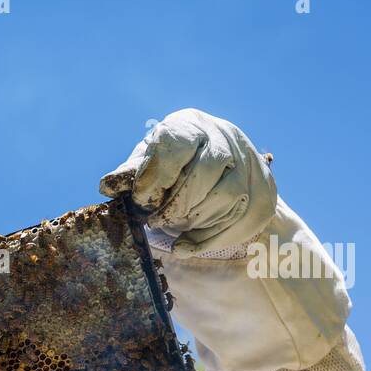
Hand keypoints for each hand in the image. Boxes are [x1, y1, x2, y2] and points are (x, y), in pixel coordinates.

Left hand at [99, 108, 276, 256]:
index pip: (176, 145)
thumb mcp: (148, 161)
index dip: (154, 177)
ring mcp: (249, 164)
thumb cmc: (172, 163)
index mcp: (190, 125)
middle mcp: (224, 137)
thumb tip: (107, 185)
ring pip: (228, 196)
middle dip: (176, 204)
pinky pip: (241, 220)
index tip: (140, 198)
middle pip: (206, 172)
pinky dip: (209, 240)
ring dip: (195, 220)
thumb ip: (131, 173)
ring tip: (175, 226)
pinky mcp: (263, 193)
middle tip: (157, 220)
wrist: (221, 161)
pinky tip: (186, 245)